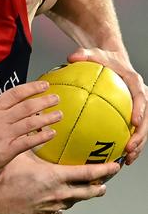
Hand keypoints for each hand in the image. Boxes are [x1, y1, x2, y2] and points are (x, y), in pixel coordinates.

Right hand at [0, 81, 61, 179]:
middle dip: (44, 101)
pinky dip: (42, 137)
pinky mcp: (8, 150)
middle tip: (56, 98)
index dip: (31, 88)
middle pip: (26, 106)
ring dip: (47, 118)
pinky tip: (51, 134)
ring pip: (31, 122)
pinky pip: (29, 141)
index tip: (44, 85)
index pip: (14, 94)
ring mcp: (4, 134)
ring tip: (59, 115)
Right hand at [0, 152, 119, 213]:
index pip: (87, 174)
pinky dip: (65, 204)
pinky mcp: (46, 213)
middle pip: (88, 192)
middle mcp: (59, 193)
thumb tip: (36, 125)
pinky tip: (62, 201)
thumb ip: (30, 141)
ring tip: (89, 190)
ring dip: (84, 195)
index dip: (103, 170)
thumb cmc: (6, 181)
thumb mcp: (19, 157)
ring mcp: (54, 205)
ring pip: (76, 201)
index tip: (114, 166)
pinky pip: (61, 210)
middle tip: (106, 181)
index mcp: (55, 177)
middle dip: (99, 186)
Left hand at [68, 48, 147, 164]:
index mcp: (134, 82)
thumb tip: (72, 56)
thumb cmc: (103, 58)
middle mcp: (140, 95)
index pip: (141, 96)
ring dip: (138, 145)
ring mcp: (139, 106)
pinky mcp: (133, 113)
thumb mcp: (93, 53)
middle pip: (146, 118)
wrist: (113, 58)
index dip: (140, 110)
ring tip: (127, 159)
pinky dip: (128, 143)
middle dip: (141, 135)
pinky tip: (117, 157)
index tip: (135, 122)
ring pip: (143, 128)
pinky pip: (132, 131)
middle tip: (129, 148)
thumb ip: (83, 54)